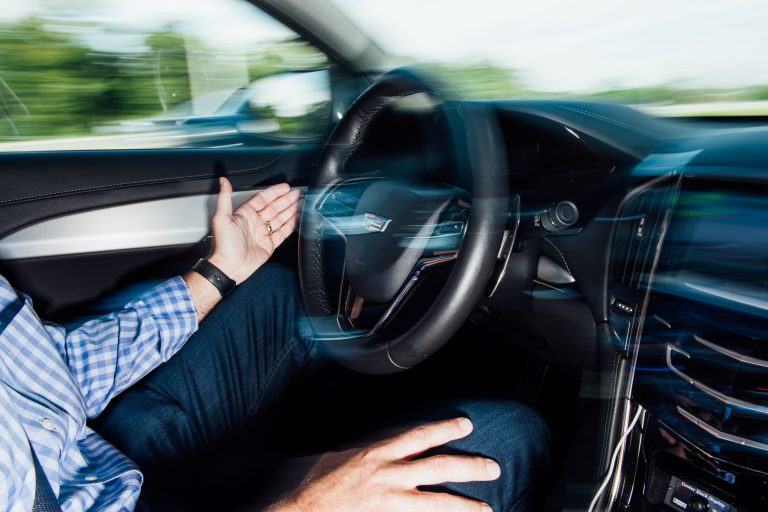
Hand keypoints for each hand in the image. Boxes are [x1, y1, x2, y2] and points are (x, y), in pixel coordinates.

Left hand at [208, 178, 299, 283]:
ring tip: (299, 203)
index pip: (263, 199)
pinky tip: (296, 219)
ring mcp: (263, 234)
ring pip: (279, 219)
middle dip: (286, 200)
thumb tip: (223, 181)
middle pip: (274, 207)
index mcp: (245, 214)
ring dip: (289, 210)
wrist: (230, 266)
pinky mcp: (269, 245)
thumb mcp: (221, 217)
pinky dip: (290, 226)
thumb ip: (224, 197)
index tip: (285, 187)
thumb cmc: (224, 244)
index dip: (275, 192)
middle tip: (296, 193)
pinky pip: (282, 233)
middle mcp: (255, 223)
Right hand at [271, 418, 499, 511]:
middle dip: (469, 465)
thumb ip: (349, 452)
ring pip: (437, 501)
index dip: (445, 428)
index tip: (466, 426)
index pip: (418, 435)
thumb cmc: (307, 487)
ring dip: (465, 505)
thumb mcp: (327, 458)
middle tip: (493, 467)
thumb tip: (355, 449)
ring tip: (487, 509)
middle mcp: (387, 475)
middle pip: (438, 465)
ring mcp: (389, 502)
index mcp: (374, 453)